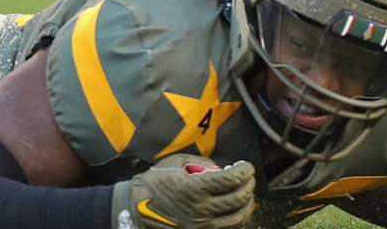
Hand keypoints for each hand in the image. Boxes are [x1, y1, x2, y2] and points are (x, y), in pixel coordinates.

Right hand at [111, 155, 254, 228]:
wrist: (137, 208)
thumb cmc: (155, 183)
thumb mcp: (175, 163)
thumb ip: (201, 164)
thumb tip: (223, 169)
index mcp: (194, 188)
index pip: (231, 179)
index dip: (244, 171)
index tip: (246, 166)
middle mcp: (201, 209)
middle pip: (239, 198)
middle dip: (249, 185)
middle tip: (248, 178)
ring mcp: (202, 225)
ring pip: (238, 217)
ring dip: (248, 204)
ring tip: (247, 194)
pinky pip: (229, 228)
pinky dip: (238, 218)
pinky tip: (237, 209)